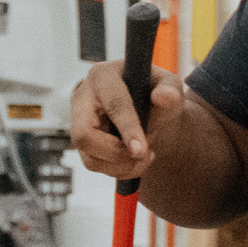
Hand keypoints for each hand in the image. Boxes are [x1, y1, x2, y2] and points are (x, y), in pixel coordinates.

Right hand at [71, 59, 184, 179]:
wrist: (146, 106)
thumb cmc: (154, 91)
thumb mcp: (168, 85)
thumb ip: (169, 89)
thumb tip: (164, 97)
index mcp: (103, 76)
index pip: (113, 105)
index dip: (128, 129)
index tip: (141, 150)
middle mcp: (82, 99)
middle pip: (83, 136)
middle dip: (116, 153)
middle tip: (143, 153)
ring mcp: (78, 123)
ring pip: (89, 157)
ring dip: (122, 165)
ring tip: (145, 155)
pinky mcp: (82, 142)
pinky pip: (94, 165)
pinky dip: (120, 170)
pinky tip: (136, 159)